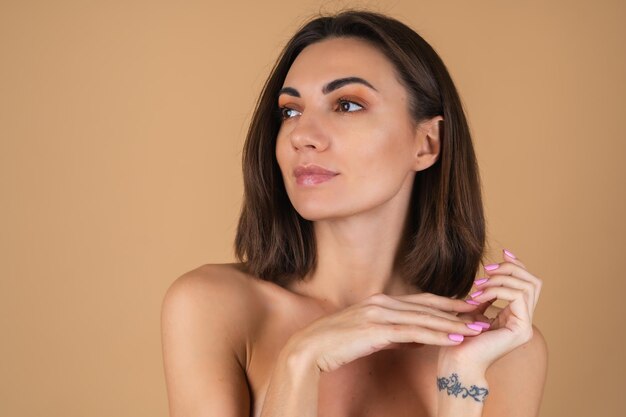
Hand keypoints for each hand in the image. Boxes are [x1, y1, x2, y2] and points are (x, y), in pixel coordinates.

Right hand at [284, 292, 484, 372]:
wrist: (310, 349)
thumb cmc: (337, 344)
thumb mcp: (369, 335)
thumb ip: (393, 334)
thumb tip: (416, 339)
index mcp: (380, 301)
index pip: (420, 300)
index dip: (446, 303)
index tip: (468, 307)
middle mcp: (382, 303)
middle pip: (427, 306)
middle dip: (456, 311)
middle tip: (482, 313)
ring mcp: (378, 314)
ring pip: (424, 318)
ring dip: (453, 323)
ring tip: (476, 328)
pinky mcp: (376, 329)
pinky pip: (413, 332)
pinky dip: (436, 334)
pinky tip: (453, 338)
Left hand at [438, 249, 542, 370]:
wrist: (456, 362)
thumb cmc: (458, 338)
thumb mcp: (473, 308)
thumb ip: (487, 293)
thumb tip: (492, 272)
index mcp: (515, 316)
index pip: (527, 284)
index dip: (517, 265)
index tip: (503, 252)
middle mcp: (524, 321)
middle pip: (533, 281)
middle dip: (510, 268)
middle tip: (487, 269)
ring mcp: (525, 326)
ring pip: (526, 286)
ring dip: (499, 280)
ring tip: (478, 288)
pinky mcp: (521, 329)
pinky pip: (517, 296)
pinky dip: (496, 290)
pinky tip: (478, 297)